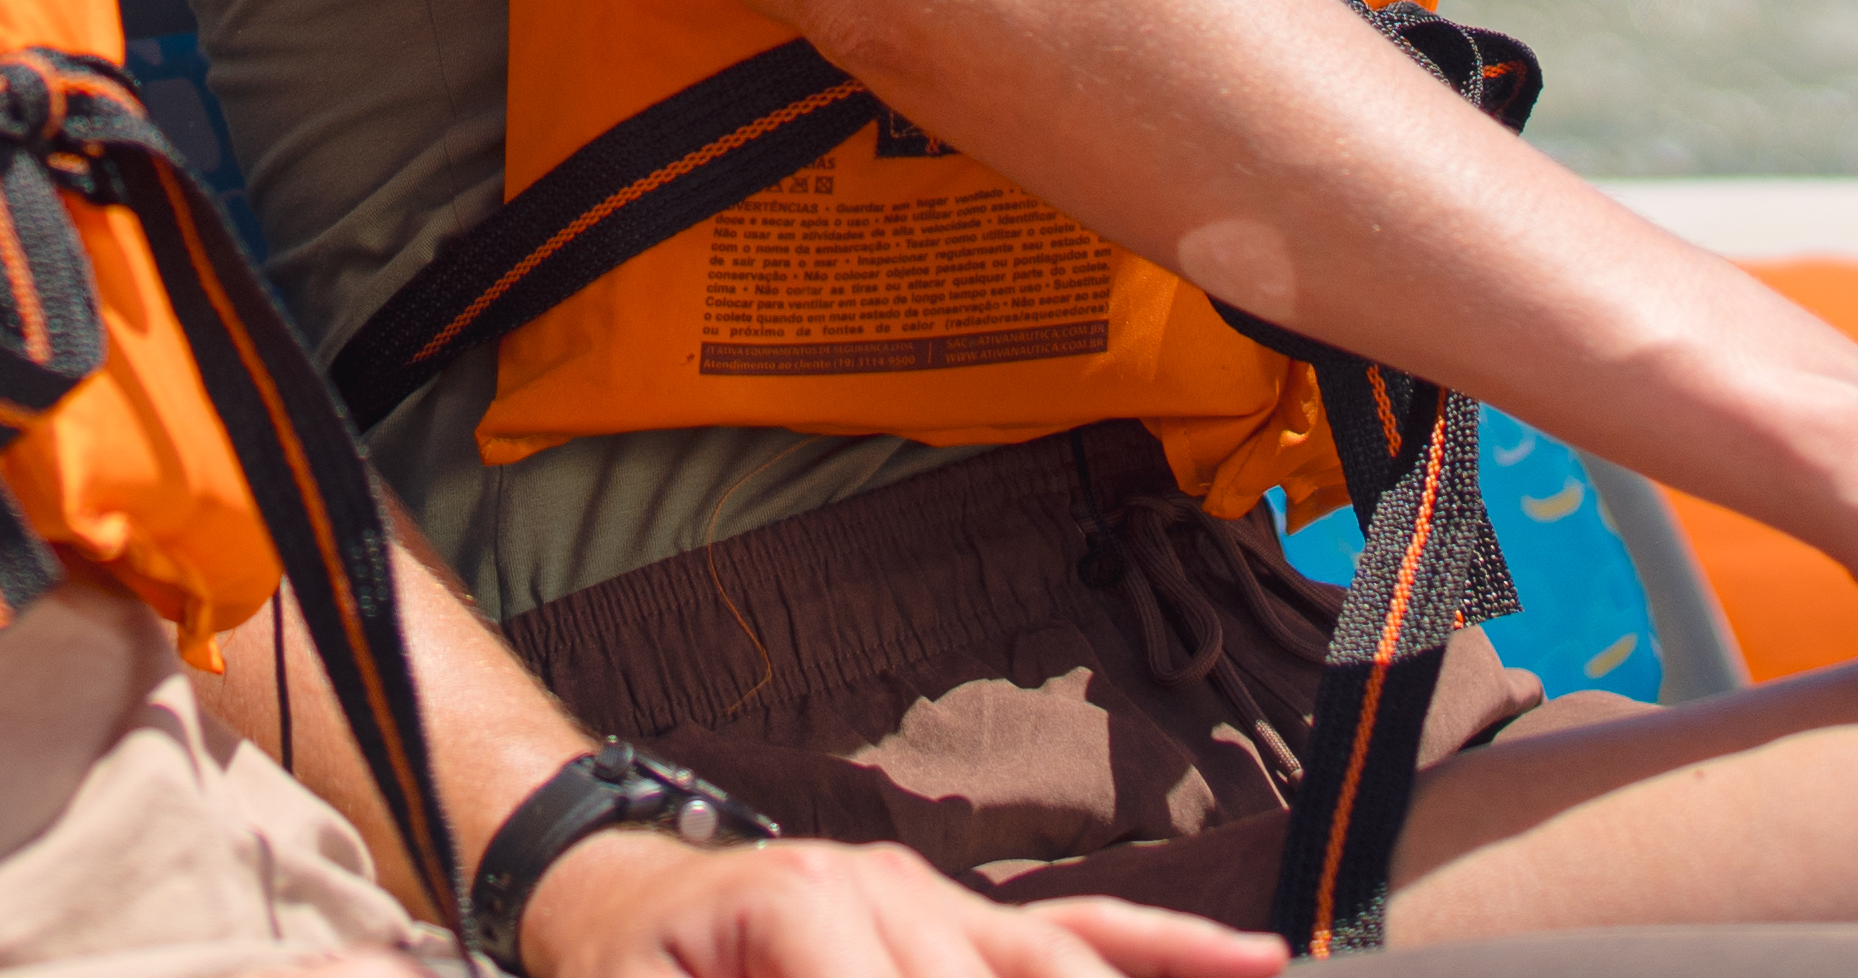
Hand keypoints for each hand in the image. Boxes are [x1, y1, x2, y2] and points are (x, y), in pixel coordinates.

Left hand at [523, 826, 1284, 977]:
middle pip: (1004, 976)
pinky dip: (1162, 957)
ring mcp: (934, 901)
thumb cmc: (621, 972)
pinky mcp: (961, 927)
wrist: (605, 900)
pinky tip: (1252, 963)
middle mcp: (885, 888)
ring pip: (1059, 965)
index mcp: (801, 905)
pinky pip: (1079, 943)